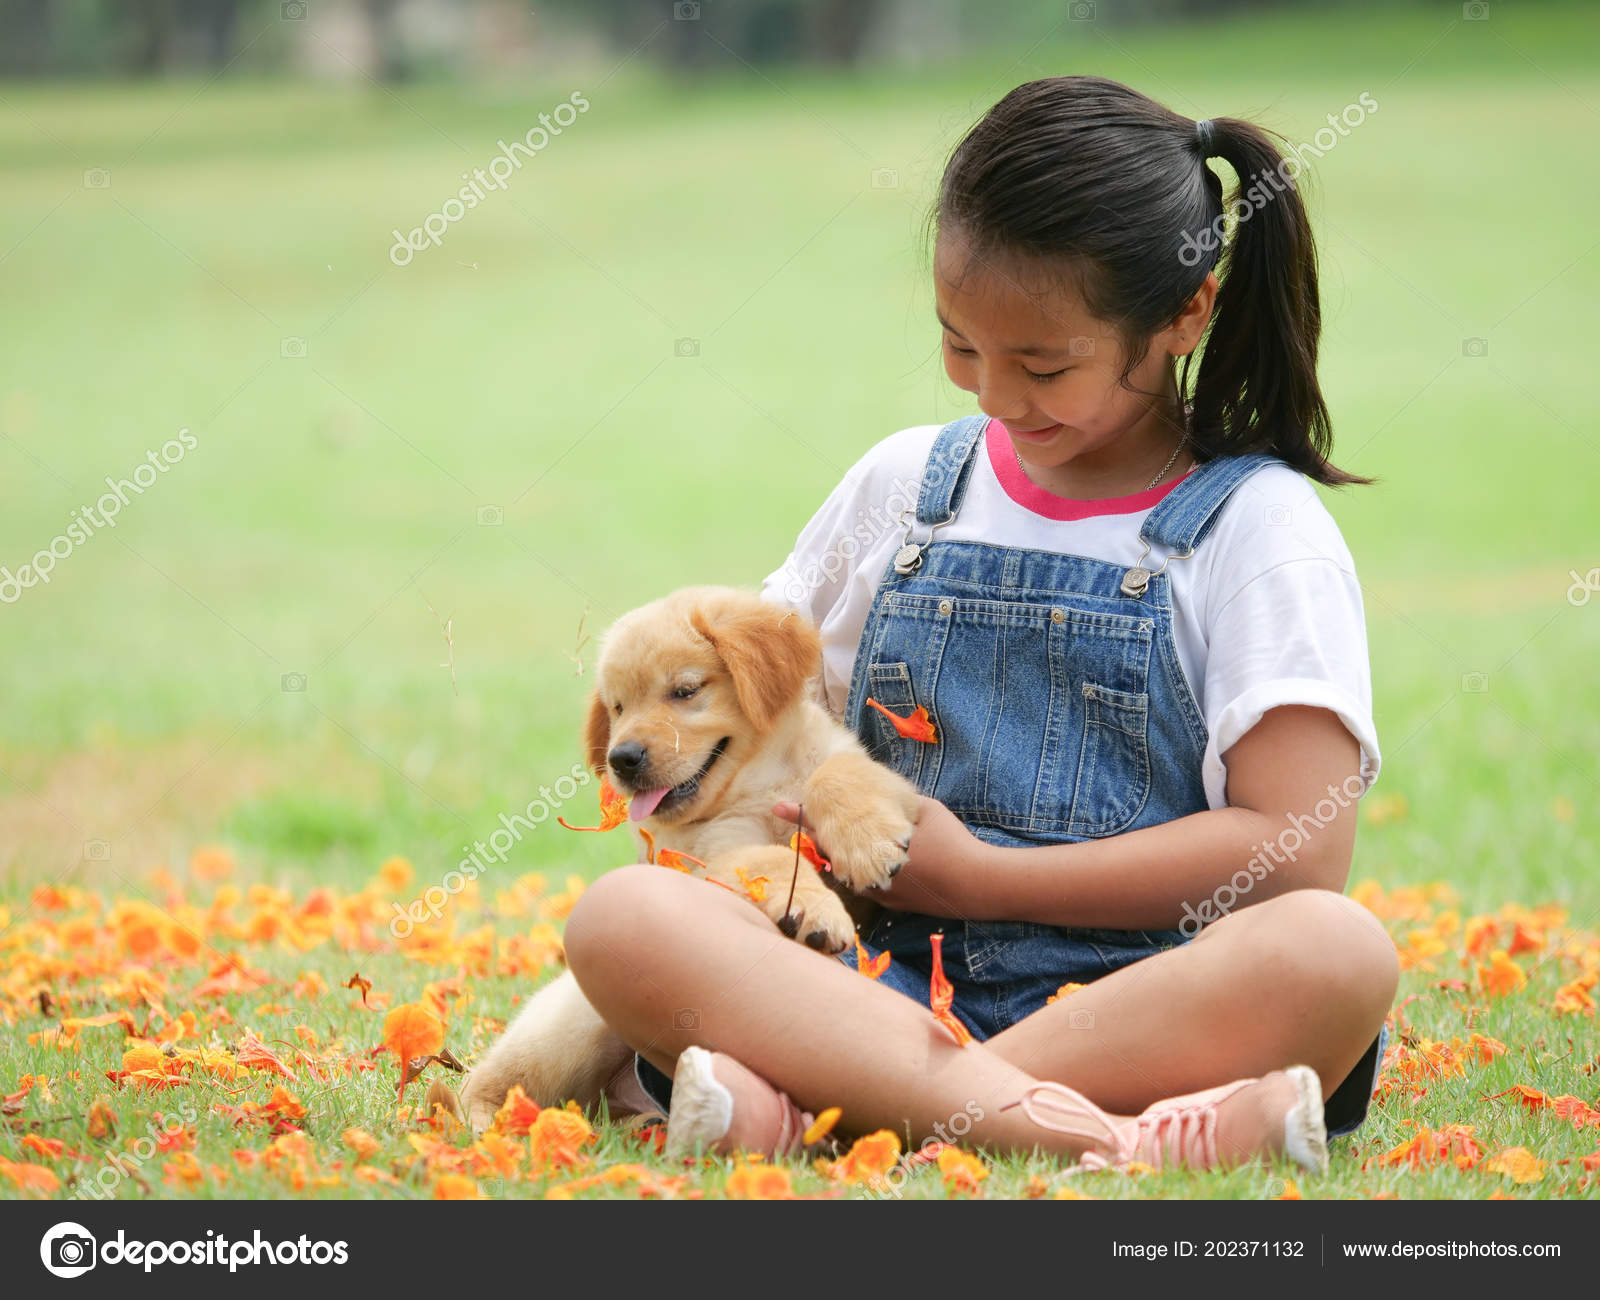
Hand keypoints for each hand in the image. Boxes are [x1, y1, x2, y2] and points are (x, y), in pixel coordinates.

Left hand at [771, 795, 992, 916]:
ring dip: (838, 850)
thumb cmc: (950, 842)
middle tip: (787, 810)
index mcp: (872, 849)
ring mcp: (875, 893)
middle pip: (830, 851)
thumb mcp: (924, 811)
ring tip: (829, 830)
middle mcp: (867, 875)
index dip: (802, 815)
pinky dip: (860, 864)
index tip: (779, 805)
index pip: (827, 830)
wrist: (974, 885)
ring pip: (846, 868)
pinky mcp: (887, 903)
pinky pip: (864, 880)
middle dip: (812, 830)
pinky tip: (868, 852)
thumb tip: (877, 793)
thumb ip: (896, 804)